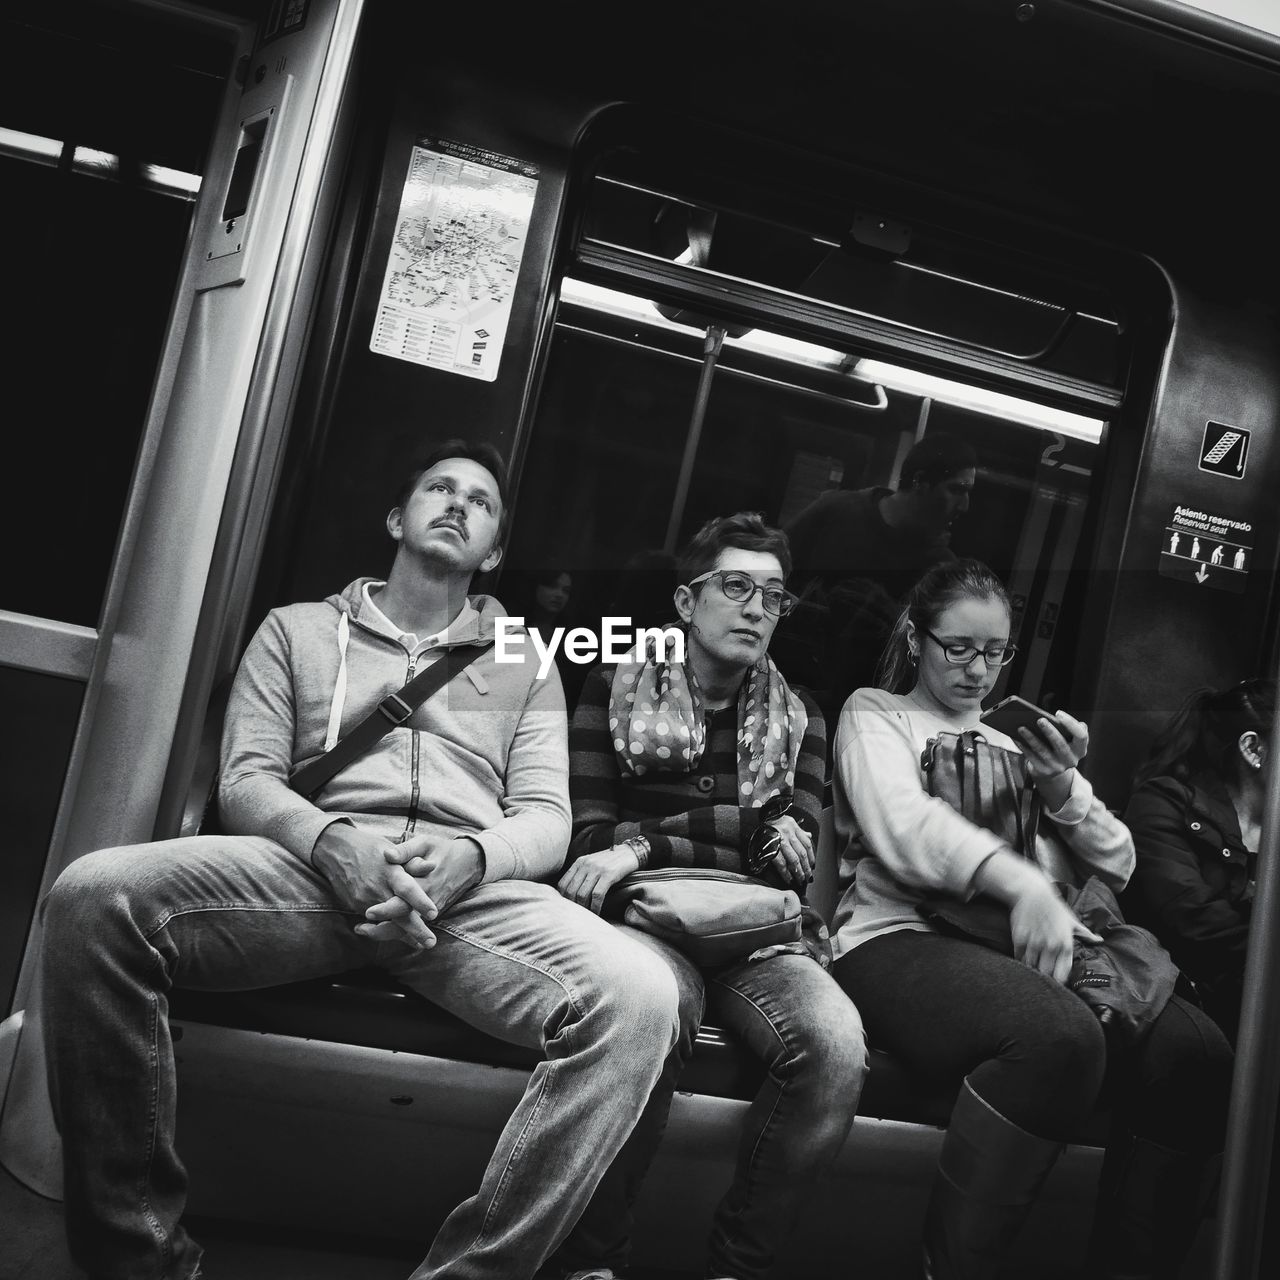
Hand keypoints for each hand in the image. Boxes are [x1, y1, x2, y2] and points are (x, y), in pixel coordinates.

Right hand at [312, 824, 437, 948]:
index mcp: (390, 871)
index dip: (420, 901)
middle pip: (398, 913)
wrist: (335, 850)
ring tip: (419, 944)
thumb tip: (432, 866)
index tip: (434, 914)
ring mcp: (365, 899)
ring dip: (403, 933)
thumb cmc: (370, 847)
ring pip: (386, 922)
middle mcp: (378, 888)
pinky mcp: (355, 905)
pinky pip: (374, 920)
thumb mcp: (392, 849)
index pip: (407, 888)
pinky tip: (398, 934)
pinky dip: (385, 927)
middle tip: (430, 943)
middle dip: (415, 930)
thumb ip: (412, 862)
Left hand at [358, 834, 486, 941]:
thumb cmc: (443, 850)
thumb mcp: (426, 843)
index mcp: (425, 882)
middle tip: (360, 928)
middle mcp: (429, 901)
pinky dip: (397, 932)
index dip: (386, 909)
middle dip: (382, 928)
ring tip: (362, 930)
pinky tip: (378, 932)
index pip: (404, 901)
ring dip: (386, 933)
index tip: (368, 913)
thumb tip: (387, 854)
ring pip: (409, 929)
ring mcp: (431, 909)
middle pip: (405, 921)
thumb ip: (406, 850)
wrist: (469, 862)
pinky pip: (414, 927)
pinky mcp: (432, 913)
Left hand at [557, 844, 642, 914]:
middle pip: (571, 891)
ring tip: (586, 917)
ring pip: (582, 894)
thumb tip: (571, 894)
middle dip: (572, 906)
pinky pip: (597, 895)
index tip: (567, 908)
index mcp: (579, 862)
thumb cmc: (610, 861)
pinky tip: (597, 913)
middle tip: (577, 916)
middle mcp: (585, 865)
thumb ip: (581, 874)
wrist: (630, 852)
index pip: (562, 884)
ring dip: (584, 909)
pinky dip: (595, 907)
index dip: (562, 899)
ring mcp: (597, 869)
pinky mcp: (609, 874)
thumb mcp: (592, 863)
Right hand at [765, 815, 813, 886]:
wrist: (757, 818)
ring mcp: (779, 840)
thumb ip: (799, 830)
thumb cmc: (772, 820)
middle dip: (806, 868)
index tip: (812, 866)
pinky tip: (788, 878)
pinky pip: (780, 862)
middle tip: (808, 877)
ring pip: (793, 859)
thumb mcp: (788, 821)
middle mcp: (787, 832)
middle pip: (801, 853)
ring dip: (798, 872)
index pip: (807, 844)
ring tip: (800, 880)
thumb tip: (809, 836)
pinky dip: (785, 872)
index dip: (811, 856)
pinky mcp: (770, 847)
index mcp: (793, 826)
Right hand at [1009, 881, 1100, 983]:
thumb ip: (1086, 934)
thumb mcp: (1072, 920)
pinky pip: (1019, 957)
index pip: (1062, 974)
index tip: (1057, 979)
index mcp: (1065, 945)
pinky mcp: (1019, 938)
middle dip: (1045, 976)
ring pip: (1031, 967)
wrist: (1032, 892)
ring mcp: (1034, 943)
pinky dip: (1021, 959)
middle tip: (1044, 975)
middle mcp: (1050, 946)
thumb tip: (1100, 941)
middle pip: (1046, 974)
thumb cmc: (1054, 906)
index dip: (1059, 980)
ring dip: (1032, 968)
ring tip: (1034, 966)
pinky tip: (1024, 956)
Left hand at [1019, 710, 1087, 809]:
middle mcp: (1071, 760)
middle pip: (1061, 744)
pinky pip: (1031, 758)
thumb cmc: (1061, 745)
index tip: (1058, 713)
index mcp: (1080, 748)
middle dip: (1050, 731)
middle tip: (1039, 719)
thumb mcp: (1069, 738)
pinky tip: (1015, 737)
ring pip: (1043, 751)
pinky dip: (1023, 746)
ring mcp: (1057, 767)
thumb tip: (1054, 717)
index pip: (1081, 736)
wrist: (1054, 768)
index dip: (1071, 724)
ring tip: (1021, 727)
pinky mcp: (1044, 771)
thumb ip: (1068, 727)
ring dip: (1031, 738)